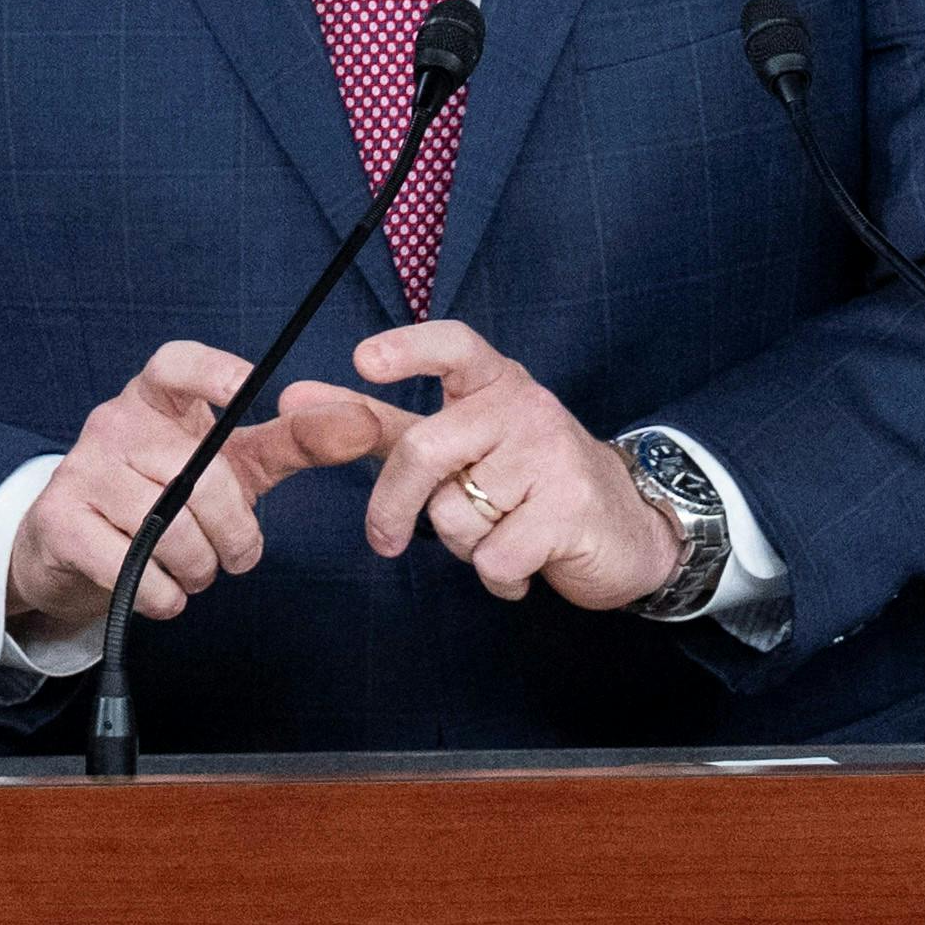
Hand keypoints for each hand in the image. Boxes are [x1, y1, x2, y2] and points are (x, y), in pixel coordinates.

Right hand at [0, 340, 315, 650]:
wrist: (75, 551)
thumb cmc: (165, 498)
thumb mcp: (231, 465)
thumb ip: (294, 443)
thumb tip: (364, 421)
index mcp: (155, 398)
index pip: (175, 364)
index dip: (210, 371)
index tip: (246, 387)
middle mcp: (112, 423)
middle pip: (199, 477)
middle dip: (234, 533)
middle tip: (239, 555)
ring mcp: (79, 470)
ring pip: (168, 529)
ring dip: (199, 569)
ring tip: (196, 572)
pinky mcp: (59, 522)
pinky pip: (133, 569)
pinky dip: (164, 596)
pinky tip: (163, 591)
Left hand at [266, 322, 674, 609]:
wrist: (630, 529)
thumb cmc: (528, 481)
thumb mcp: (460, 442)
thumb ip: (380, 422)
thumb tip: (294, 396)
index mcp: (494, 383)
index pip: (454, 345)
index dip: (408, 348)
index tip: (363, 362)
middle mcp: (525, 407)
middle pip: (425, 450)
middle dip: (391, 506)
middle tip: (382, 541)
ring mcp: (553, 455)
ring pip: (454, 515)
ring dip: (463, 546)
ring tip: (501, 535)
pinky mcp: (571, 509)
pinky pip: (492, 558)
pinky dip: (497, 579)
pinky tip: (525, 565)